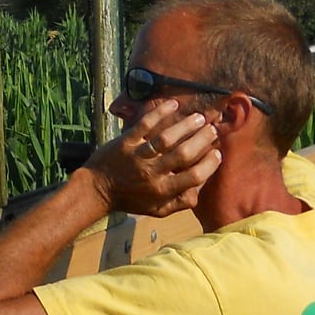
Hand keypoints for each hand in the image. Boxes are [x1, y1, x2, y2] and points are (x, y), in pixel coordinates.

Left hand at [81, 99, 220, 217]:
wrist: (96, 190)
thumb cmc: (131, 199)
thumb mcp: (157, 210)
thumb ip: (180, 203)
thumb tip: (201, 190)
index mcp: (163, 191)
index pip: (193, 176)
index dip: (209, 164)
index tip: (217, 152)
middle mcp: (152, 173)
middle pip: (183, 154)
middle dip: (201, 140)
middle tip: (211, 129)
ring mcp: (137, 156)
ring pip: (166, 139)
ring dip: (185, 126)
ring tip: (198, 117)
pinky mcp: (124, 142)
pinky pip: (144, 126)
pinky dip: (159, 113)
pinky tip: (172, 104)